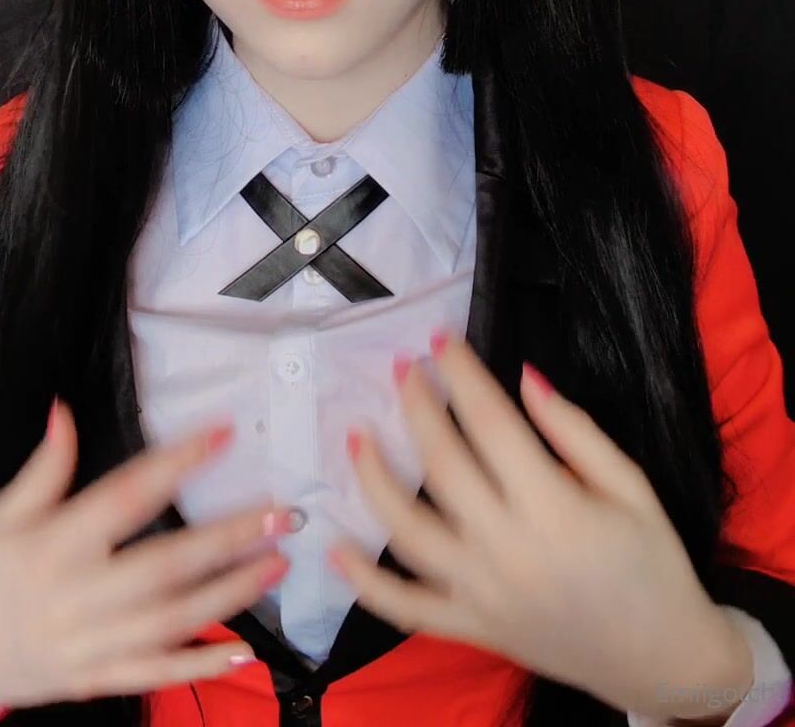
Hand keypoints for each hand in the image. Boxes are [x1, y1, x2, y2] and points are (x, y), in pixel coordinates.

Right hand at [0, 402, 291, 708]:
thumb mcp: (1, 513)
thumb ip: (44, 466)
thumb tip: (64, 409)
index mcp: (55, 544)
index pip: (126, 496)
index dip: (176, 463)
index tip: (223, 434)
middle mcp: (78, 595)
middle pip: (164, 566)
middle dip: (227, 540)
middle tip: (280, 514)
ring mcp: (90, 644)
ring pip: (171, 621)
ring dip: (230, 594)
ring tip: (278, 563)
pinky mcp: (96, 678)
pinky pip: (155, 674)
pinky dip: (200, 667)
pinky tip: (245, 653)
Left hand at [327, 330, 744, 718]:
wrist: (663, 657)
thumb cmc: (652, 563)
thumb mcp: (631, 486)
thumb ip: (575, 431)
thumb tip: (525, 376)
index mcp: (554, 508)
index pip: (490, 423)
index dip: (462, 374)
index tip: (440, 339)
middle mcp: (507, 549)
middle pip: (442, 464)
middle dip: (417, 406)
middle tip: (400, 366)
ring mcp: (481, 593)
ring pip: (407, 531)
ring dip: (373, 478)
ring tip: (355, 433)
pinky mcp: (469, 627)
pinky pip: (404, 607)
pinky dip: (364, 581)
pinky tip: (335, 546)